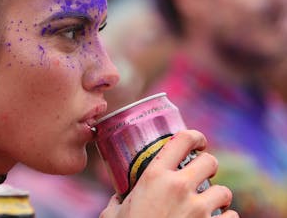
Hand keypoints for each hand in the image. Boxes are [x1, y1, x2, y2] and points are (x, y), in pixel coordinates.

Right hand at [99, 130, 238, 217]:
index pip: (183, 140)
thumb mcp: (113, 212)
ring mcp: (197, 210)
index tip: (197, 142)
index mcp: (154, 176)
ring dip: (218, 196)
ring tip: (210, 202)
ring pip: (224, 191)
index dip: (195, 137)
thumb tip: (119, 198)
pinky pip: (232, 217)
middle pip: (210, 161)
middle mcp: (178, 187)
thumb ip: (120, 200)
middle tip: (201, 174)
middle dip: (208, 166)